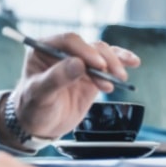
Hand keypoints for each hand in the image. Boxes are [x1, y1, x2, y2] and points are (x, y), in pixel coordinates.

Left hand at [8, 33, 139, 140]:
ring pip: (101, 53)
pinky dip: (121, 61)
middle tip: (111, 74)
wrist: (41, 125)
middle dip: (104, 59)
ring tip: (120, 78)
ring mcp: (79, 61)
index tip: (97, 64)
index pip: (68, 41)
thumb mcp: (40, 95)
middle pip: (89, 46)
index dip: (84, 50)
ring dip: (114, 63)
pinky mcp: (92, 73)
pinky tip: (133, 62)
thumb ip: (56, 78)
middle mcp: (63, 51)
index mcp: (44, 49)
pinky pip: (108, 63)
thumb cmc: (33, 108)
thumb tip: (78, 63)